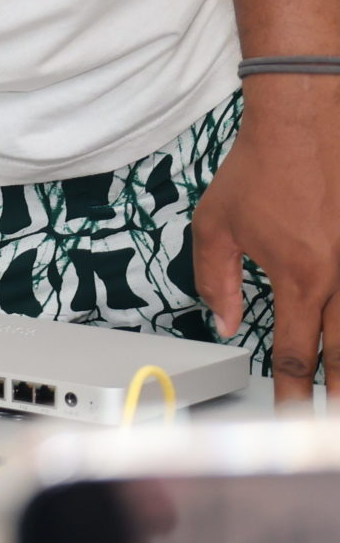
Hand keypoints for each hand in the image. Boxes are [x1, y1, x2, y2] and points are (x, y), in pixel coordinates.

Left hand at [191, 85, 339, 401]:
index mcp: (299, 277)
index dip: (293, 391)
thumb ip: (216, 278)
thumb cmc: (261, 166)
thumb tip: (225, 321)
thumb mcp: (215, 224)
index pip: (296, 352)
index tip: (290, 415)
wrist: (306, 118)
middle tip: (328, 424)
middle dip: (339, 394)